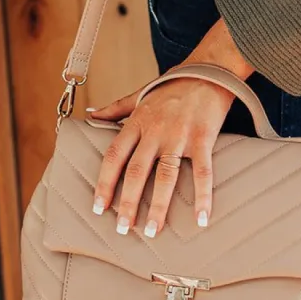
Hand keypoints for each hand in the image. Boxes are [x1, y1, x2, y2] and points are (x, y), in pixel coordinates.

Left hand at [89, 77, 233, 236]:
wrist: (210, 69)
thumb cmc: (174, 84)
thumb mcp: (140, 94)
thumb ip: (115, 108)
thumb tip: (90, 114)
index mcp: (137, 122)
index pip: (114, 156)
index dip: (105, 183)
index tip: (99, 207)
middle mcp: (155, 131)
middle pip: (136, 171)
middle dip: (127, 202)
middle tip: (122, 228)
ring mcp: (179, 135)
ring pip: (165, 176)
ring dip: (158, 205)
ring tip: (153, 230)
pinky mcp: (203, 138)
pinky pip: (202, 171)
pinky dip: (203, 196)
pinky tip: (202, 218)